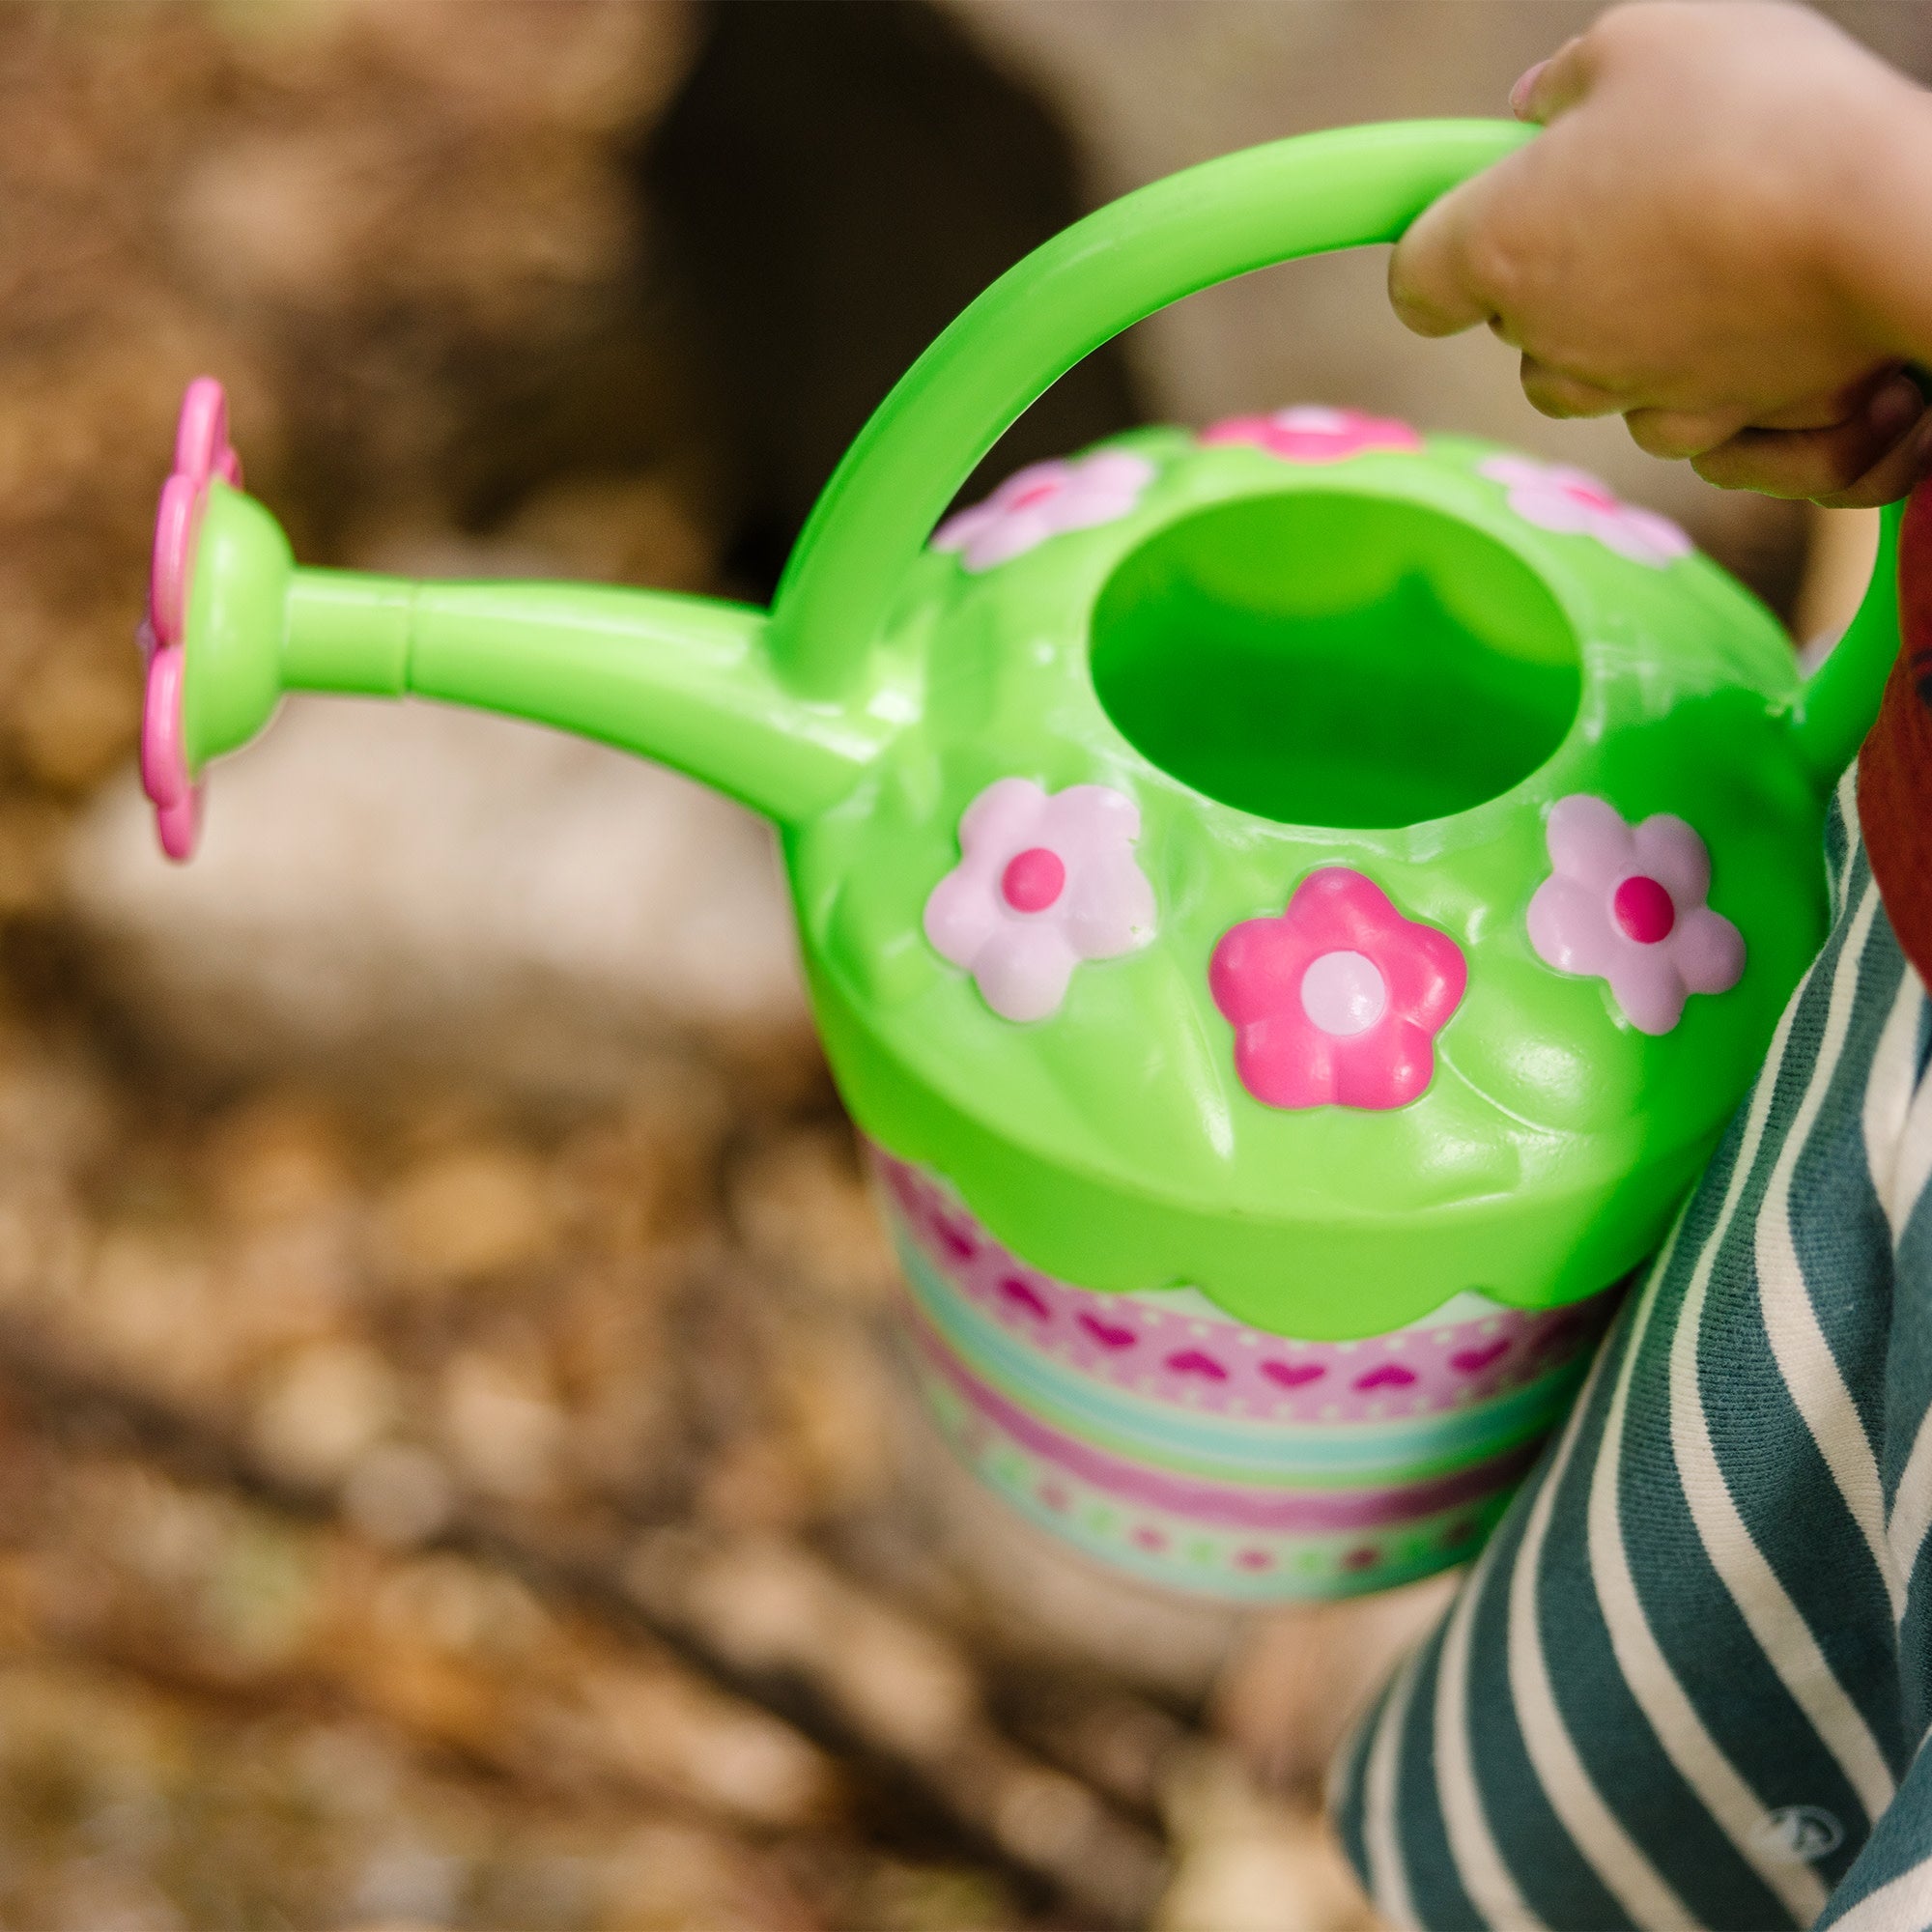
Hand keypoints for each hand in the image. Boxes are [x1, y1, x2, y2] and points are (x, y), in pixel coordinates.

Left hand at [1388, 1, 1931, 504]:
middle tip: (1643, 201)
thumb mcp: (1647, 37)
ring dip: (1637, 333)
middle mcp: (1552, 343)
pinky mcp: (1711, 429)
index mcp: (1502, 248)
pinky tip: (1769, 319)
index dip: (1443, 246)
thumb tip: (1539, 108)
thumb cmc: (1758, 113)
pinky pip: (1688, 419)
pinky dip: (1717, 381)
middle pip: (1519, 334)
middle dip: (1559, 281)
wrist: (1890, 219)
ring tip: (1722, 257)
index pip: (1417, 282)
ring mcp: (1630, 396)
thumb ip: (1571, 76)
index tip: (1481, 214)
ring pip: (1600, 381)